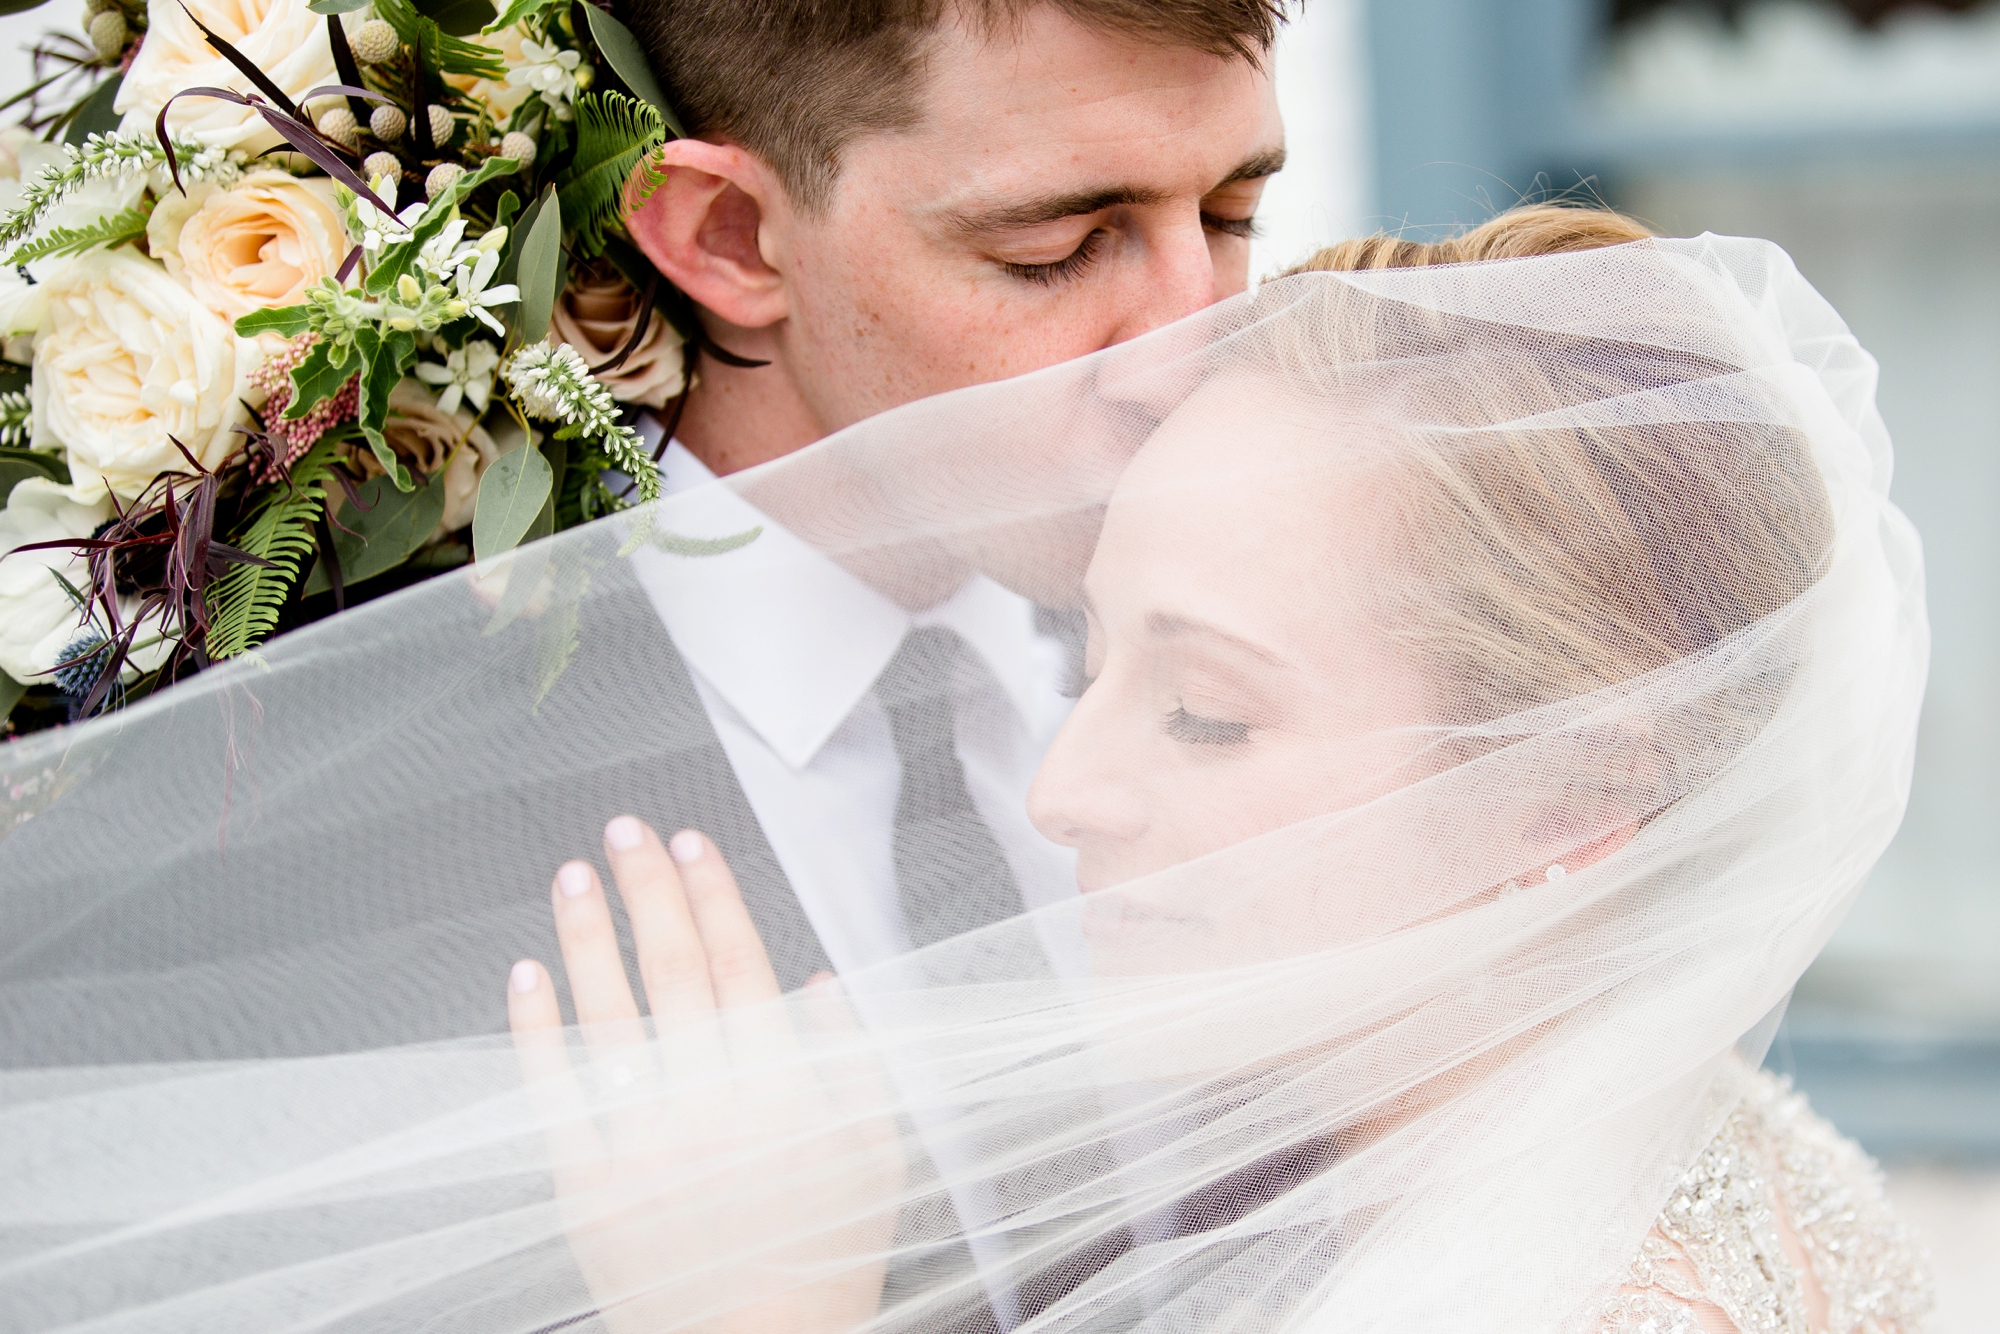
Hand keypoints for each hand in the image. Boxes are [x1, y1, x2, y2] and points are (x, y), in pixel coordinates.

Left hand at [508, 817, 905, 1333]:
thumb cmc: (826, 1256)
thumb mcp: (876, 1158)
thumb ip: (855, 1064)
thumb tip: (820, 982)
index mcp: (785, 1093)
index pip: (741, 967)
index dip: (714, 897)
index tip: (692, 844)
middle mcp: (710, 1108)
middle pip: (673, 974)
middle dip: (650, 892)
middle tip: (626, 830)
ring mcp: (642, 1147)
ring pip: (610, 1019)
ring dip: (590, 938)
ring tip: (575, 875)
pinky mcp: (587, 1188)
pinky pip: (554, 1094)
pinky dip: (537, 1030)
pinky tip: (526, 972)